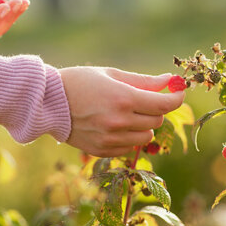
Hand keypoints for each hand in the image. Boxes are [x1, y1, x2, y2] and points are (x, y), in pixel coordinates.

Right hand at [59, 67, 184, 156]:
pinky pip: (129, 147)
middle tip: (142, 100)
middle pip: (157, 120)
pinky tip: (113, 126)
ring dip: (143, 125)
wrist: (47, 103)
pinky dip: (128, 137)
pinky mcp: (102, 150)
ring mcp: (110, 138)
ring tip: (125, 114)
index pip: (164, 104)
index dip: (176, 98)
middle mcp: (119, 121)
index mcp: (123, 98)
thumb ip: (143, 81)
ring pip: (146, 136)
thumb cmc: (79, 82)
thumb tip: (170, 80)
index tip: (178, 93)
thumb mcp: (111, 75)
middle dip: (155, 109)